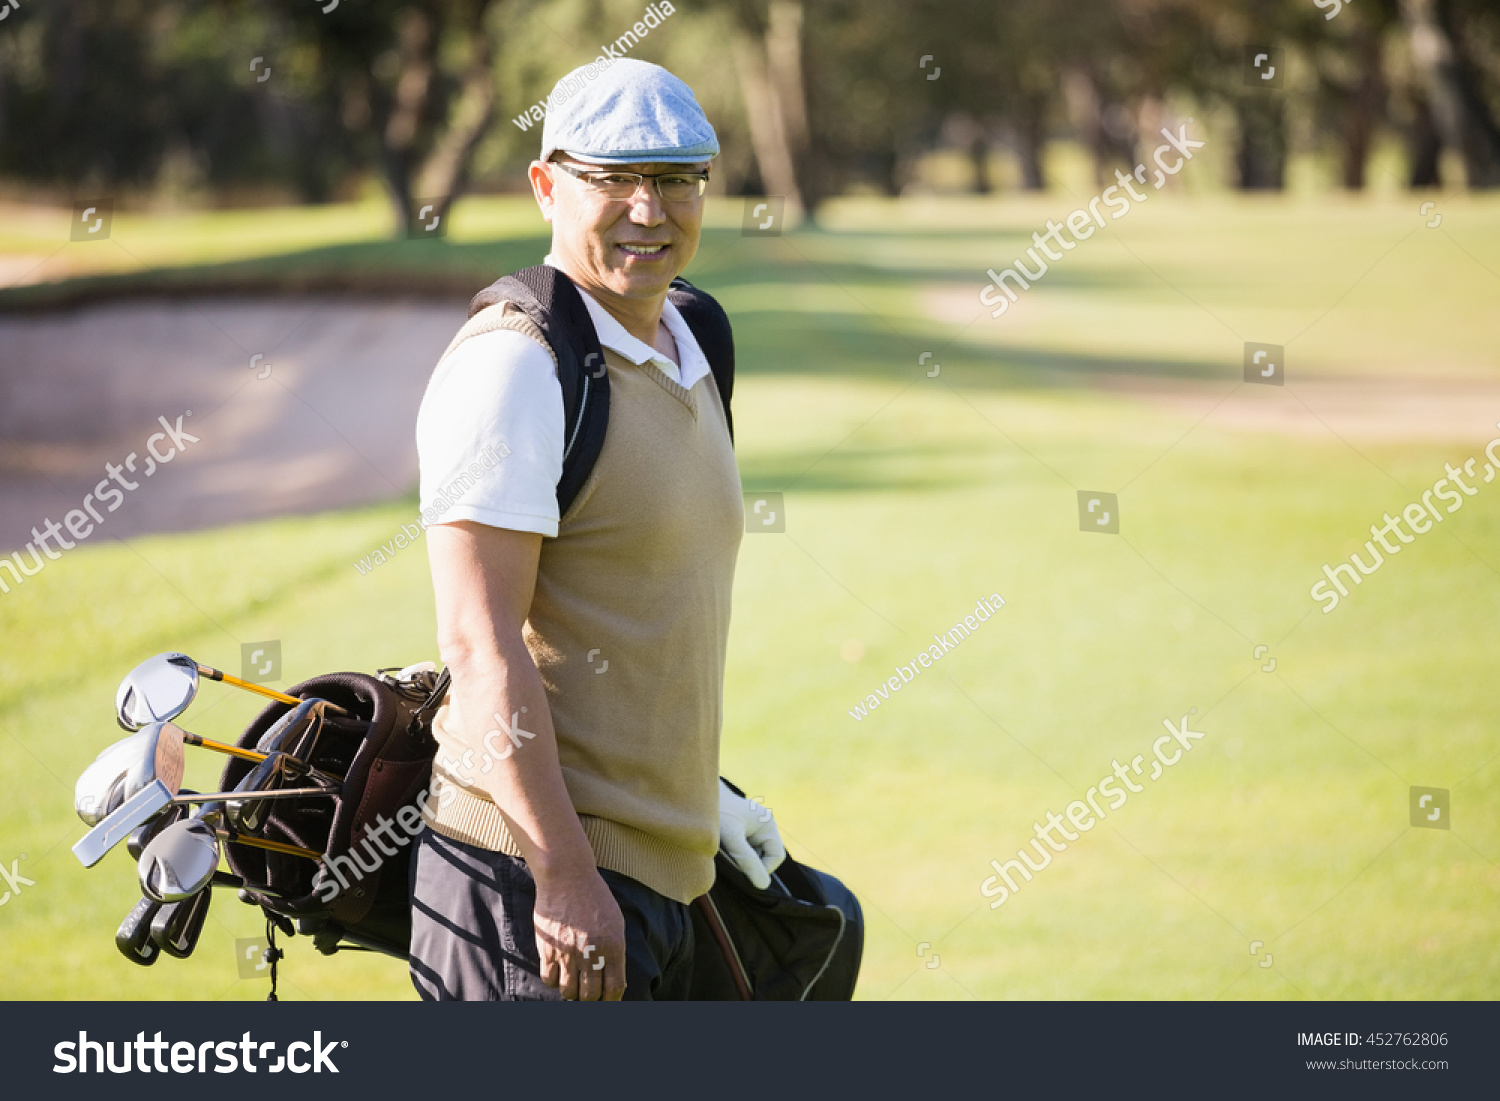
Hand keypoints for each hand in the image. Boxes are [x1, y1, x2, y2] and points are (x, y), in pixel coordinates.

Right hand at [532, 864, 625, 1000]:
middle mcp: (592, 954)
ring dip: (570, 991)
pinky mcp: (548, 950)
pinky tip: (557, 970)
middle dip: (589, 998)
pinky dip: (553, 980)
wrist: (567, 877)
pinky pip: (549, 979)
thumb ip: (615, 951)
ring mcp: (568, 954)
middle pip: (590, 996)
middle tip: (587, 992)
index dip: (610, 1000)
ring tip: (571, 981)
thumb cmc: (594, 897)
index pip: (614, 988)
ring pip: (568, 992)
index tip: (606, 1001)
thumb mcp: (615, 922)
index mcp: (613, 947)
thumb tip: (613, 980)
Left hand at [718, 781, 786, 889]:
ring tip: (724, 853)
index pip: (776, 856)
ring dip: (741, 860)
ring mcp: (753, 828)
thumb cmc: (716, 813)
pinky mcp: (741, 831)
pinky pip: (745, 850)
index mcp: (767, 824)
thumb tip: (764, 885)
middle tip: (730, 862)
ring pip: (754, 855)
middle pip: (766, 857)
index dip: (763, 868)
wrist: (697, 795)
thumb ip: (748, 860)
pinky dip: (735, 854)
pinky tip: (722, 849)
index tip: (742, 871)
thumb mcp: (732, 838)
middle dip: (751, 864)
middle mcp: (763, 826)